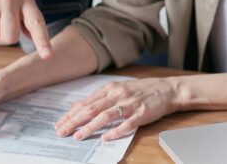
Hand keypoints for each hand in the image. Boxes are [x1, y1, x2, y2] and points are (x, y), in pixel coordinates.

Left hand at [54, 78, 179, 140]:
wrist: (166, 89)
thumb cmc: (140, 90)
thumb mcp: (117, 89)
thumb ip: (98, 98)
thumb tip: (77, 107)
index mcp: (110, 89)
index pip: (85, 103)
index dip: (71, 114)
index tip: (59, 123)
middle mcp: (117, 94)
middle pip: (91, 109)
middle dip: (74, 121)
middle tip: (62, 132)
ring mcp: (129, 104)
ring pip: (105, 116)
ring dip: (90, 127)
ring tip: (78, 136)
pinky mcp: (141, 114)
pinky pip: (126, 124)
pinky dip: (115, 131)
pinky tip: (105, 138)